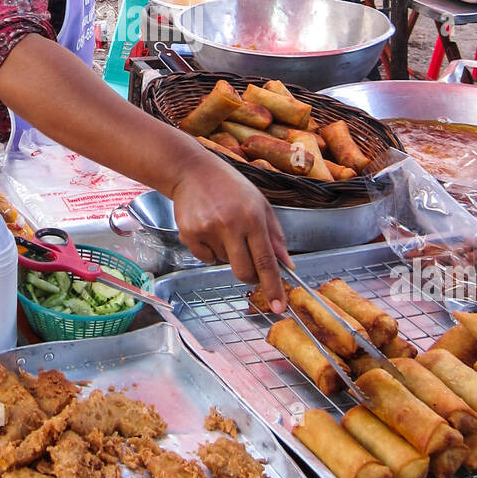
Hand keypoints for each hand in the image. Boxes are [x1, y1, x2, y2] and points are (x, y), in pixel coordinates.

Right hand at [170, 155, 290, 311]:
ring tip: (223, 227)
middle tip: (249, 265)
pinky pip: (206, 258)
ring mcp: (208, 230)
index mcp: (253, 217)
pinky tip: (208, 228)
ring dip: (228, 253)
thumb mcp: (260, 203)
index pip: (266, 261)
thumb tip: (287, 265)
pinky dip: (210, 250)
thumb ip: (276, 236)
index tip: (279, 306)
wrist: (192, 171)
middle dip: (250, 276)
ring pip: (224, 263)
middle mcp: (230, 224)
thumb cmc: (230, 186)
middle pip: (244, 271)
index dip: (274, 286)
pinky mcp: (189, 234)